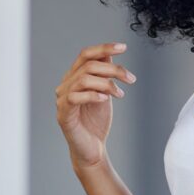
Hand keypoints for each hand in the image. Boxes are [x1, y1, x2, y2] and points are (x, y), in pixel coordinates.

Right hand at [55, 42, 136, 169]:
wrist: (93, 147)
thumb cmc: (97, 120)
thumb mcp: (105, 91)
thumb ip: (104, 74)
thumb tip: (109, 53)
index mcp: (74, 77)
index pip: (86, 55)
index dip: (104, 48)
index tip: (124, 47)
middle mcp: (65, 85)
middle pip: (89, 65)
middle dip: (114, 69)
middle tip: (131, 79)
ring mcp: (62, 99)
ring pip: (84, 79)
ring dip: (107, 83)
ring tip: (121, 94)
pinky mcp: (63, 114)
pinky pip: (75, 97)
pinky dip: (93, 95)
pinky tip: (106, 99)